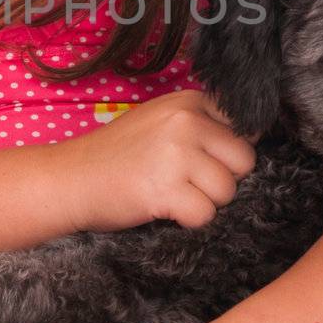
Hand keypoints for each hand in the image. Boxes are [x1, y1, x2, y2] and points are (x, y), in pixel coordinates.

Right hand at [51, 90, 258, 233]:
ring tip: (170, 193)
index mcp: (188, 102)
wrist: (69, 179)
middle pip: (244, 161)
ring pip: (227, 191)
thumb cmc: (116, 155)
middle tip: (186, 182)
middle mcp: (186, 122)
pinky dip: (187, 220)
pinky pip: (205, 215)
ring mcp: (177, 154)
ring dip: (204, 202)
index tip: (206, 162)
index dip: (229, 152)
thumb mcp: (160, 121)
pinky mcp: (167, 188)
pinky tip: (163, 208)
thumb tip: (253, 138)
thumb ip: (201, 124)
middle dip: (222, 180)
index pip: (244, 127)